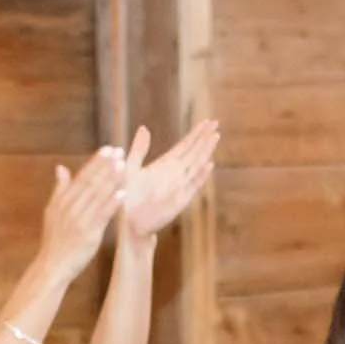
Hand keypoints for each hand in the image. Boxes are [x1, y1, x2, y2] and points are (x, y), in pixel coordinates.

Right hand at [33, 144, 127, 283]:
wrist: (52, 267)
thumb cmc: (55, 241)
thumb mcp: (52, 213)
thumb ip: (59, 189)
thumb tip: (61, 168)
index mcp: (61, 201)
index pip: (81, 177)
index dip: (95, 162)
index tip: (107, 149)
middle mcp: (69, 208)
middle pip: (90, 182)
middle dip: (105, 165)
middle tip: (119, 151)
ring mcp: (78, 220)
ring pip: (96, 195)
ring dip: (110, 179)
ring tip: (123, 165)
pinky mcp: (88, 234)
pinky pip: (101, 215)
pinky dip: (111, 203)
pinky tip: (122, 192)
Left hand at [120, 119, 218, 239]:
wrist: (129, 222)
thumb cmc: (128, 197)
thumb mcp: (130, 168)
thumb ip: (139, 150)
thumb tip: (144, 128)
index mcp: (165, 164)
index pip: (184, 146)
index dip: (196, 134)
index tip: (207, 121)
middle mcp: (175, 174)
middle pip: (193, 152)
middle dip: (204, 138)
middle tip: (216, 123)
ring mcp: (179, 186)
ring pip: (195, 165)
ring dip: (205, 151)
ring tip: (215, 137)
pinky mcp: (180, 199)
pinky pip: (192, 185)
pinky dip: (200, 175)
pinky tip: (209, 164)